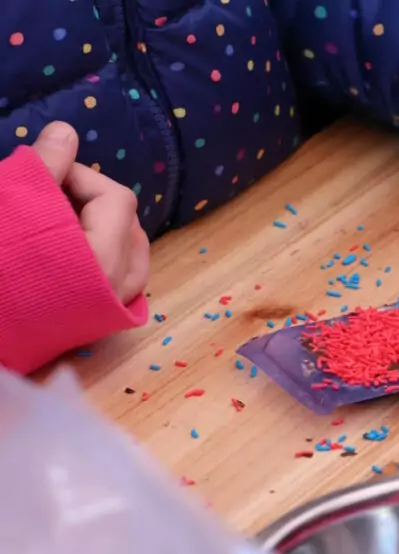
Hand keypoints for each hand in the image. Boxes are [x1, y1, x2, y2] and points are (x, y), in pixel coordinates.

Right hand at [31, 122, 149, 304]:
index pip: (114, 198)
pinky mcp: (96, 321)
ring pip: (130, 251)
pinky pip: (123, 277)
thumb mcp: (12, 211)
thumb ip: (43, 171)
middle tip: (47, 194)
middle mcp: (116, 287)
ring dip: (102, 223)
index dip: (79, 175)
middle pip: (127, 223)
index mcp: (101, 261)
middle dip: (91, 199)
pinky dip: (106, 252)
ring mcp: (110, 308)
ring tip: (60, 213)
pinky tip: (75, 244)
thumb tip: (66, 132)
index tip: (42, 173)